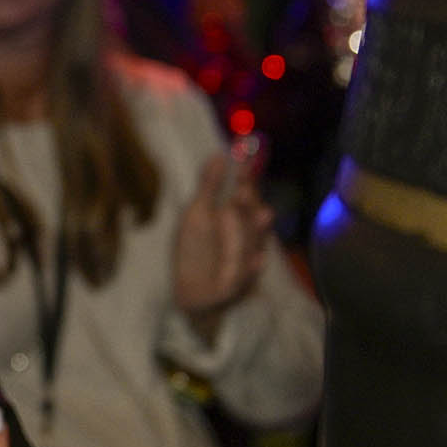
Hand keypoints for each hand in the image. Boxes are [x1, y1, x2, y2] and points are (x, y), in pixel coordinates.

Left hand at [173, 138, 274, 342]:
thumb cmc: (193, 250)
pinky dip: (249, 266)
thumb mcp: (196, 214)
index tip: (248, 156)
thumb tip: (219, 154)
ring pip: (253, 238)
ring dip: (241, 234)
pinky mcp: (244, 280)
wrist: (191, 291)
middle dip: (249, 205)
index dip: (248, 174)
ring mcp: (248, 255)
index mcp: (233, 214)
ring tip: (228, 223)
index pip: (246, 191)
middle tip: (241, 196)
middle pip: (255, 212)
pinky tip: (252, 261)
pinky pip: (251, 268)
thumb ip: (209, 186)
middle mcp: (245, 231)